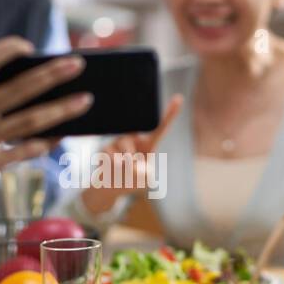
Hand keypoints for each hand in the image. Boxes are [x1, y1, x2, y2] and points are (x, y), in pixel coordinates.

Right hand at [0, 36, 90, 194]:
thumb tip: (32, 76)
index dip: (8, 51)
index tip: (31, 47)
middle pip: (16, 90)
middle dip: (50, 75)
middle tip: (79, 64)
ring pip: (26, 122)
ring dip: (59, 110)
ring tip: (85, 100)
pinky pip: (19, 152)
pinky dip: (41, 144)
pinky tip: (62, 135)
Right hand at [80, 93, 183, 215]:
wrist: (109, 186)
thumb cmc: (131, 179)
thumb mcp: (144, 178)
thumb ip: (143, 171)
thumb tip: (127, 163)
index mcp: (147, 143)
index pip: (160, 127)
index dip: (170, 113)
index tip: (178, 98)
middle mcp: (133, 137)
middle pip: (137, 139)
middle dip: (135, 157)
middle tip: (132, 167)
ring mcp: (118, 141)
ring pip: (126, 152)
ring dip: (126, 165)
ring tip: (123, 171)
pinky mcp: (104, 148)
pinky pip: (112, 157)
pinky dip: (115, 167)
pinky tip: (112, 169)